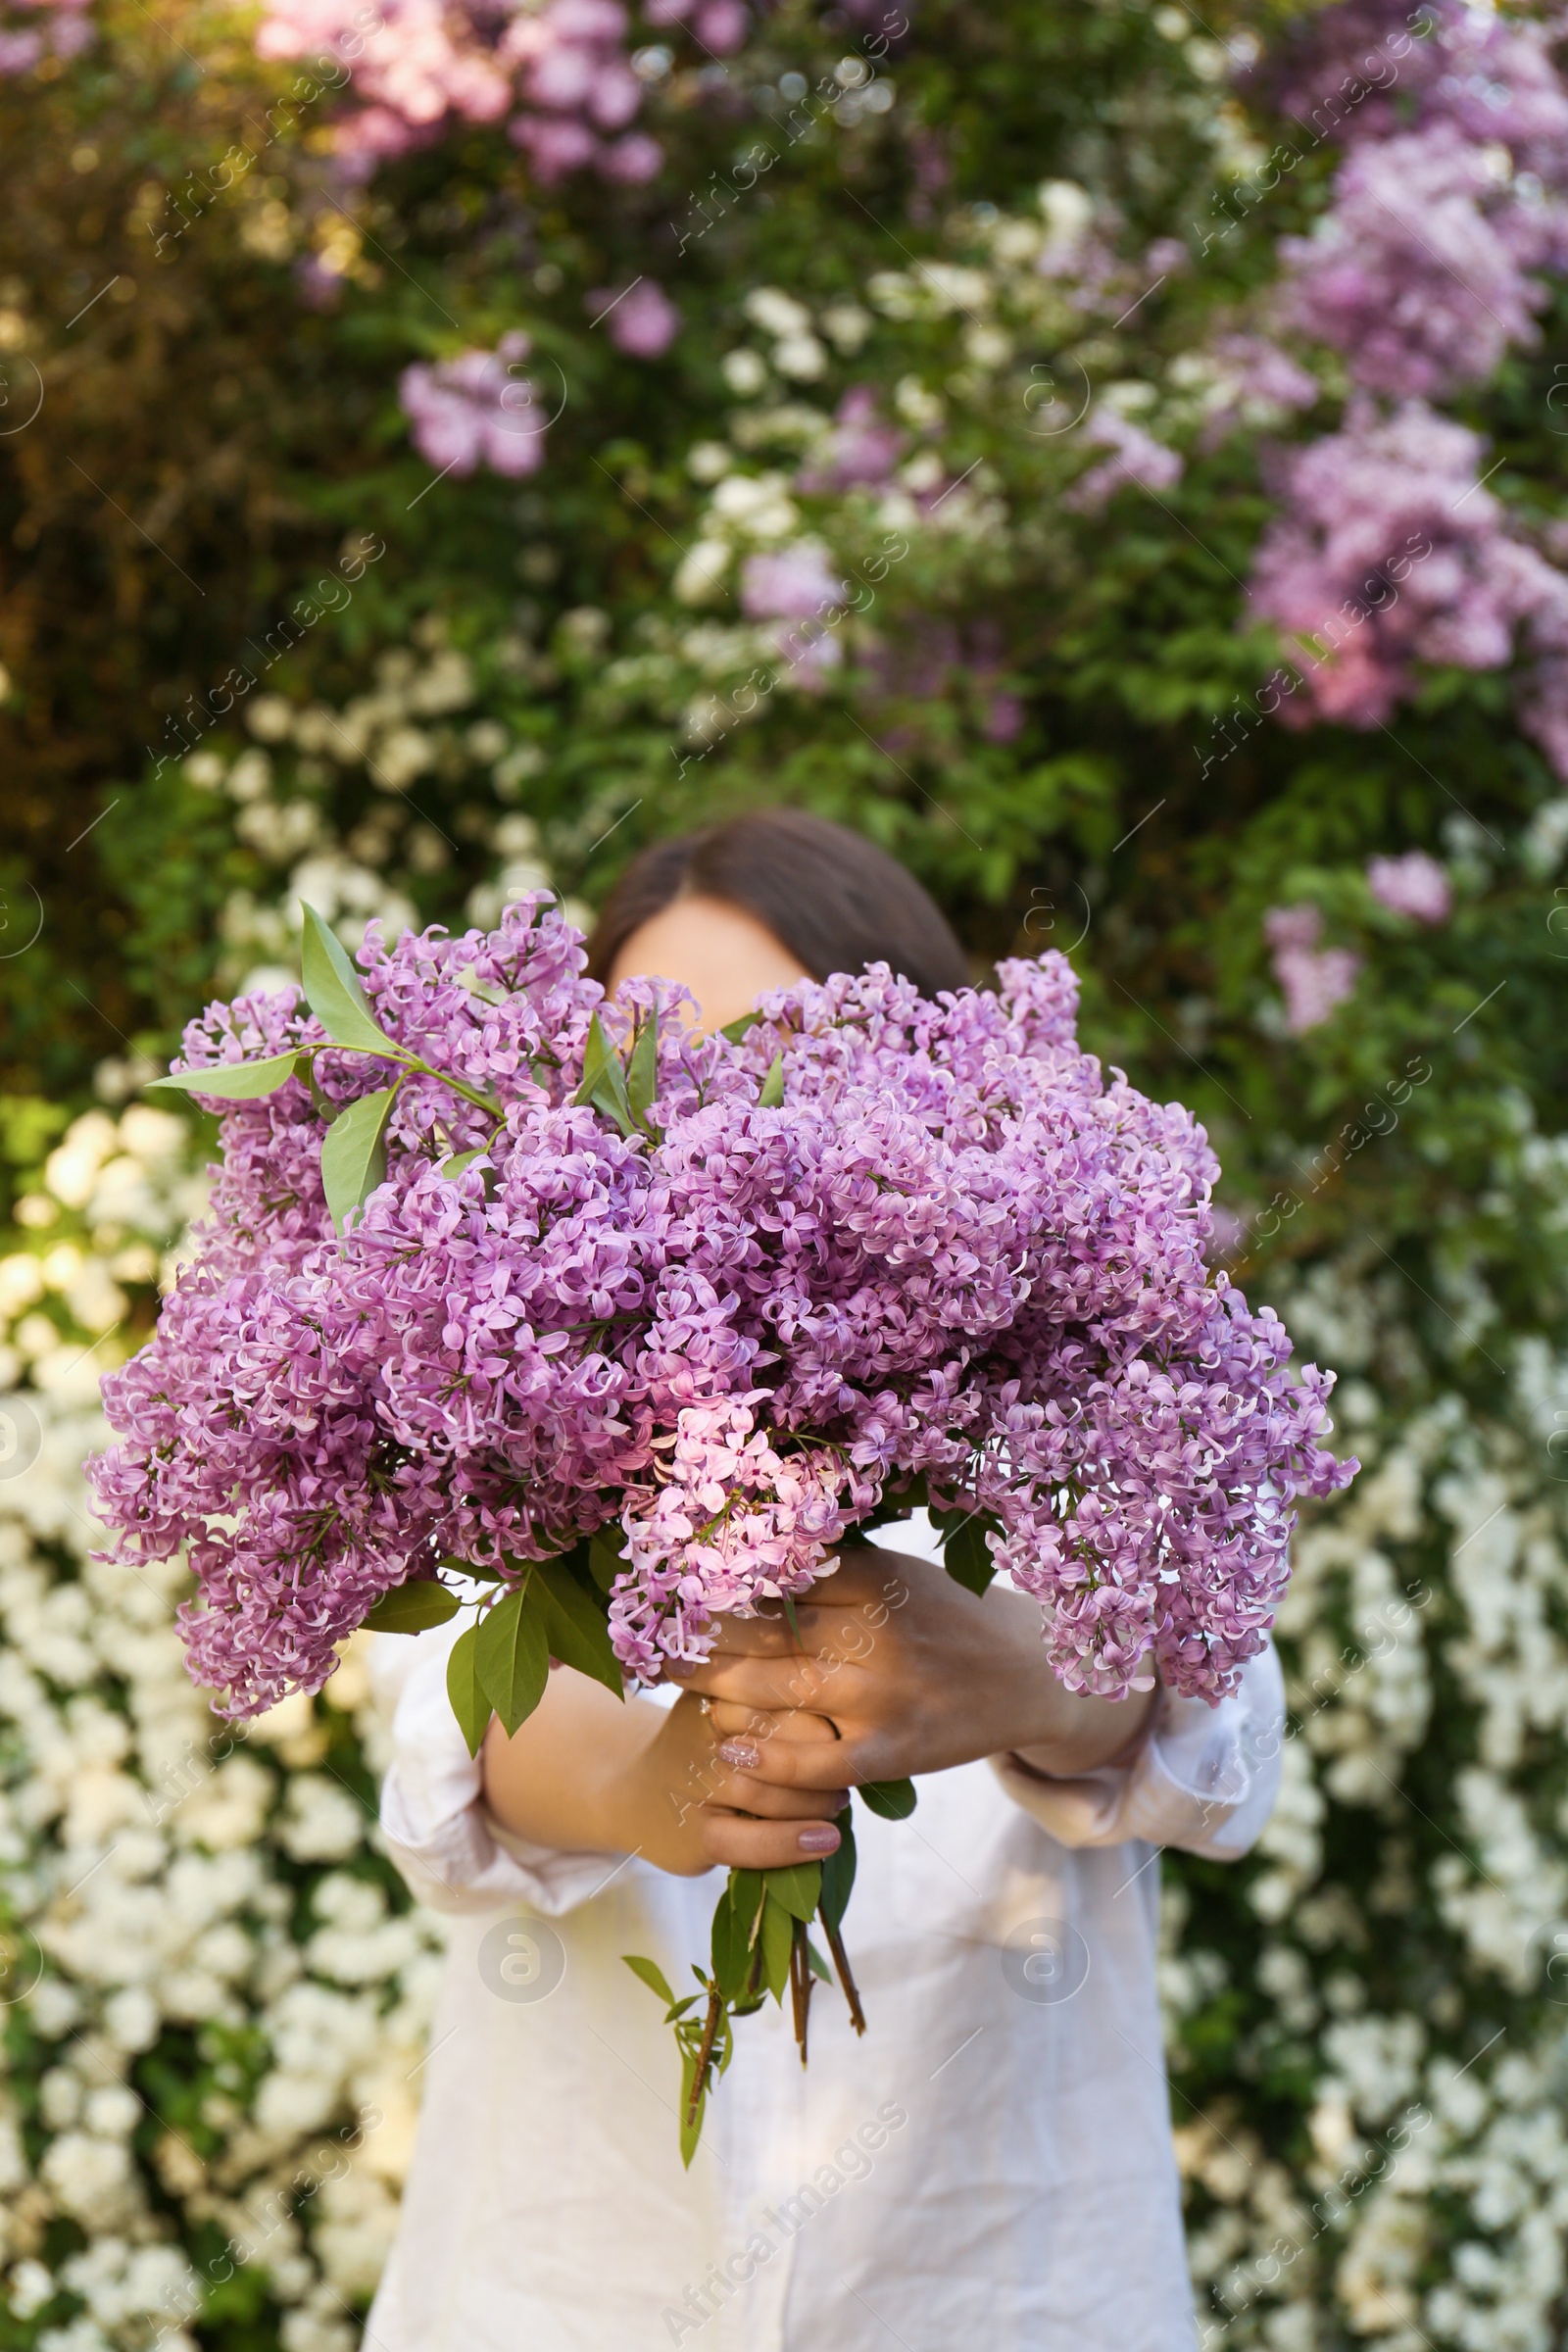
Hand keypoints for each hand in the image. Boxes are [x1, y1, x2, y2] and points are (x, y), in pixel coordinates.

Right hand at [480, 1670, 850, 1878]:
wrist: (633, 1791)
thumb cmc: (705, 1740)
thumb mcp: (727, 1696)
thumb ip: (779, 1684)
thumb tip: (860, 1680)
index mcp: (716, 1685)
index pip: (783, 1683)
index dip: (824, 1703)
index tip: (848, 1712)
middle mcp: (703, 1730)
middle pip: (779, 1736)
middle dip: (823, 1753)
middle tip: (846, 1762)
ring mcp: (695, 1783)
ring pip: (767, 1791)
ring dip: (815, 1800)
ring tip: (839, 1802)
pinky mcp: (693, 1834)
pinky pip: (747, 1841)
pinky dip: (790, 1842)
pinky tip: (826, 1840)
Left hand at [667, 1541, 1156, 1794]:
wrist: (1032, 1675)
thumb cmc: (951, 1617)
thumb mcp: (902, 1572)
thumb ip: (837, 1564)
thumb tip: (754, 1534)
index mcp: (876, 1578)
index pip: (780, 1568)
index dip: (718, 1568)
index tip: (668, 1563)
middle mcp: (876, 1633)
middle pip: (766, 1627)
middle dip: (698, 1624)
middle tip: (645, 1618)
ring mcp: (881, 1696)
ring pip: (778, 1689)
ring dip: (714, 1682)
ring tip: (664, 1671)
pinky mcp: (891, 1751)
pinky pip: (816, 1761)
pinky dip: (770, 1759)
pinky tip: (728, 1750)